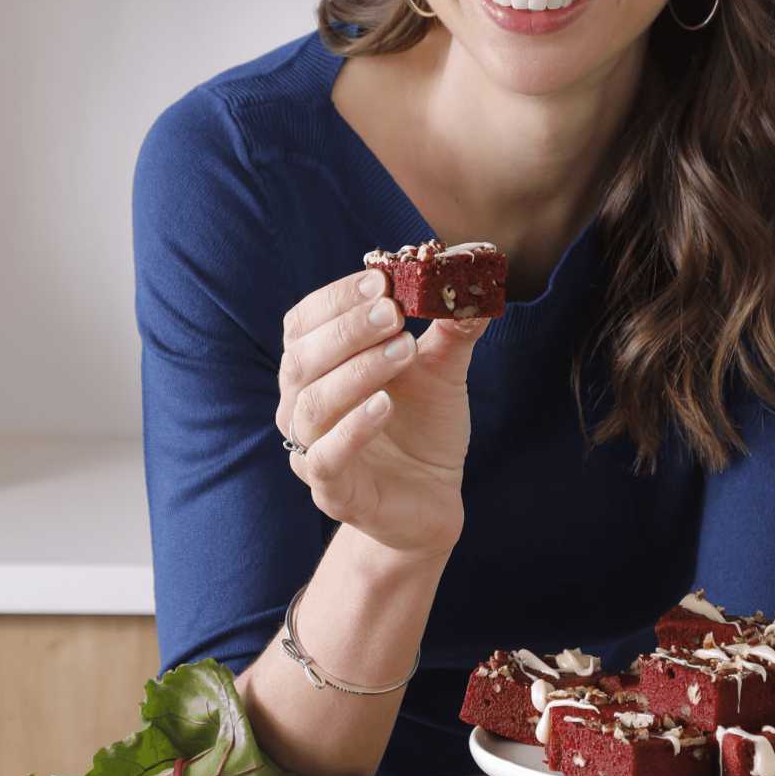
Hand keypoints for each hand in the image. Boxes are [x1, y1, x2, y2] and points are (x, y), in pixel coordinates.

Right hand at [276, 268, 487, 559]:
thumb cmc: (423, 426)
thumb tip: (473, 277)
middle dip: (348, 330)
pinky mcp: (331, 491)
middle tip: (393, 312)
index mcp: (315, 367)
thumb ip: (451, 328)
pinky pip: (327, 457)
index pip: (305, 322)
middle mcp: (301, 404)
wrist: (432, 497)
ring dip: (357, 371)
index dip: (337, 299)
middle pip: (303, 359)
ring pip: (313, 405)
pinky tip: (384, 404)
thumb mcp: (442, 370)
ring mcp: (311, 449)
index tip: (380, 281)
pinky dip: (353, 428)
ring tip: (404, 349)